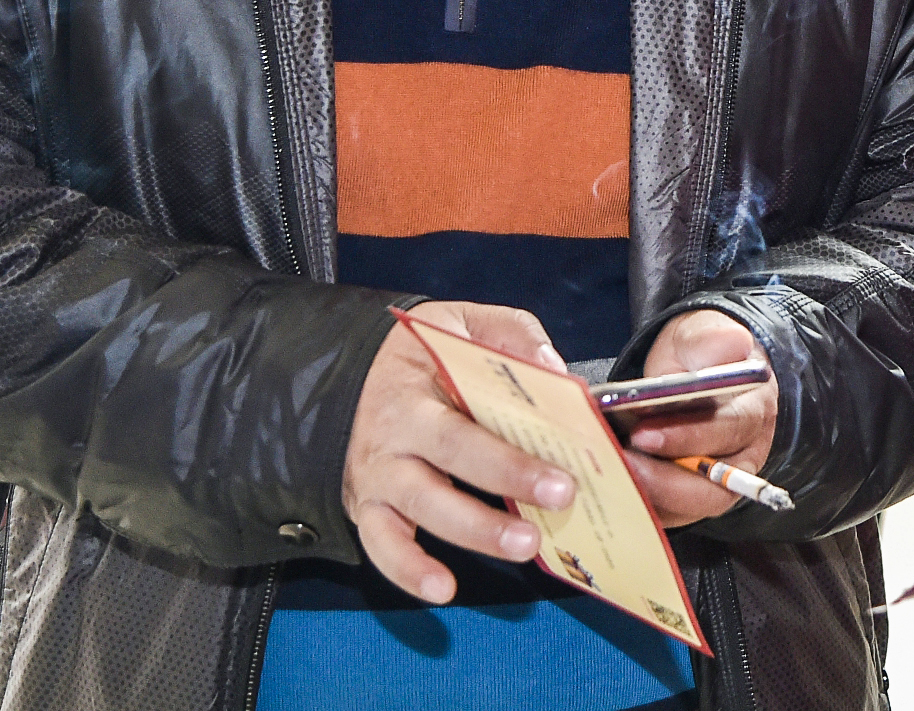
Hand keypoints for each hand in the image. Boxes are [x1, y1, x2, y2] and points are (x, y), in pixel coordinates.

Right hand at [343, 302, 576, 603]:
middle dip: (509, 481)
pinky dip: (408, 572)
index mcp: (420, 388)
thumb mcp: (460, 324)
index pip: (470, 419)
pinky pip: (382, 546)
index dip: (515, 449)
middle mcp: (396, 434)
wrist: (349, 377)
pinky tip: (443, 589)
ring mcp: (380, 475)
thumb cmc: (420, 356)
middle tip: (560, 499)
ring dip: (476, 532)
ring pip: (423, 509)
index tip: (564, 469)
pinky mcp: (368, 508)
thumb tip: (555, 369)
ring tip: (525, 546)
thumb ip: (511, 335)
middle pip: (452, 461)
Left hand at [622, 310, 780, 526]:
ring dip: (650, 496)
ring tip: (609, 478)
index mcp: (753, 411)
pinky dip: (641, 507)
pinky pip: (670, 515)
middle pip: (713, 484)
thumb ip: (712, 340)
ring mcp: (717, 483)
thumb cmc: (698, 356)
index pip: (727, 429)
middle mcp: (742, 456)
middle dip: (663, 478)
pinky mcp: (690, 500)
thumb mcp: (701, 337)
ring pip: (690, 506)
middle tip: (621, 464)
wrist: (691, 371)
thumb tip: (735, 342)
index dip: (687, 437)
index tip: (644, 435)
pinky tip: (609, 491)